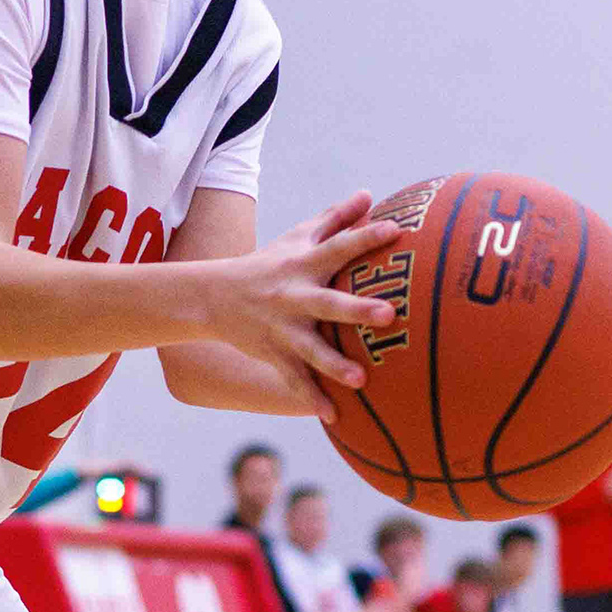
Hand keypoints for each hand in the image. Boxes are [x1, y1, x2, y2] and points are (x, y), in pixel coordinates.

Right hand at [207, 192, 399, 422]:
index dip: (367, 237)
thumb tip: (370, 195)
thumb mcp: (297, 237)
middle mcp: (296, 296)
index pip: (340, 247)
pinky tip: (333, 417)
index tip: (397, 230)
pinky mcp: (274, 354)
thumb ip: (335, 219)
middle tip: (389, 315)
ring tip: (361, 379)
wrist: (214, 297)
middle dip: (358, 310)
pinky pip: (294, 380)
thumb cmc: (269, 264)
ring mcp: (284, 329)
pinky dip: (311, 398)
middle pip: (330, 303)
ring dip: (335, 365)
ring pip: (312, 350)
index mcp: (305, 264)